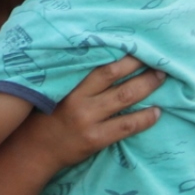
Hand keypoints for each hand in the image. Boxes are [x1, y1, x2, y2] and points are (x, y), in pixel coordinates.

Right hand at [23, 56, 163, 168]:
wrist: (35, 150)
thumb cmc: (44, 116)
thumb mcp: (55, 91)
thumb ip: (75, 78)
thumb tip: (103, 60)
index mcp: (69, 85)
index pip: (98, 64)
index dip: (120, 54)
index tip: (137, 44)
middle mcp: (79, 99)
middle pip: (114, 75)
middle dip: (138, 65)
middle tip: (158, 59)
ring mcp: (88, 120)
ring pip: (124, 98)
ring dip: (147, 86)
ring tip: (160, 77)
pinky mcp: (95, 139)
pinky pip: (126, 126)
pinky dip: (144, 118)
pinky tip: (157, 112)